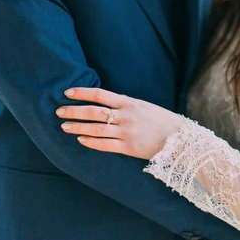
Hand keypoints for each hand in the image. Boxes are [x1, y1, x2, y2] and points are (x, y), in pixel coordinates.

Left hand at [56, 87, 184, 159]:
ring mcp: (126, 132)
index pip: (100, 94)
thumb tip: (106, 104)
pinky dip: (91, 142)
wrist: (181, 139)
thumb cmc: (162, 121)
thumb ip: (126, 105)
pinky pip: (105, 145)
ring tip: (64, 126)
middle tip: (59, 110)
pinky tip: (80, 139)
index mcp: (129, 103)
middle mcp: (126, 116)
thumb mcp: (144, 107)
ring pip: (96, 129)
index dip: (82, 92)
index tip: (67, 92)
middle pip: (93, 111)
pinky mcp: (128, 148)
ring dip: (77, 127)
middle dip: (74, 110)